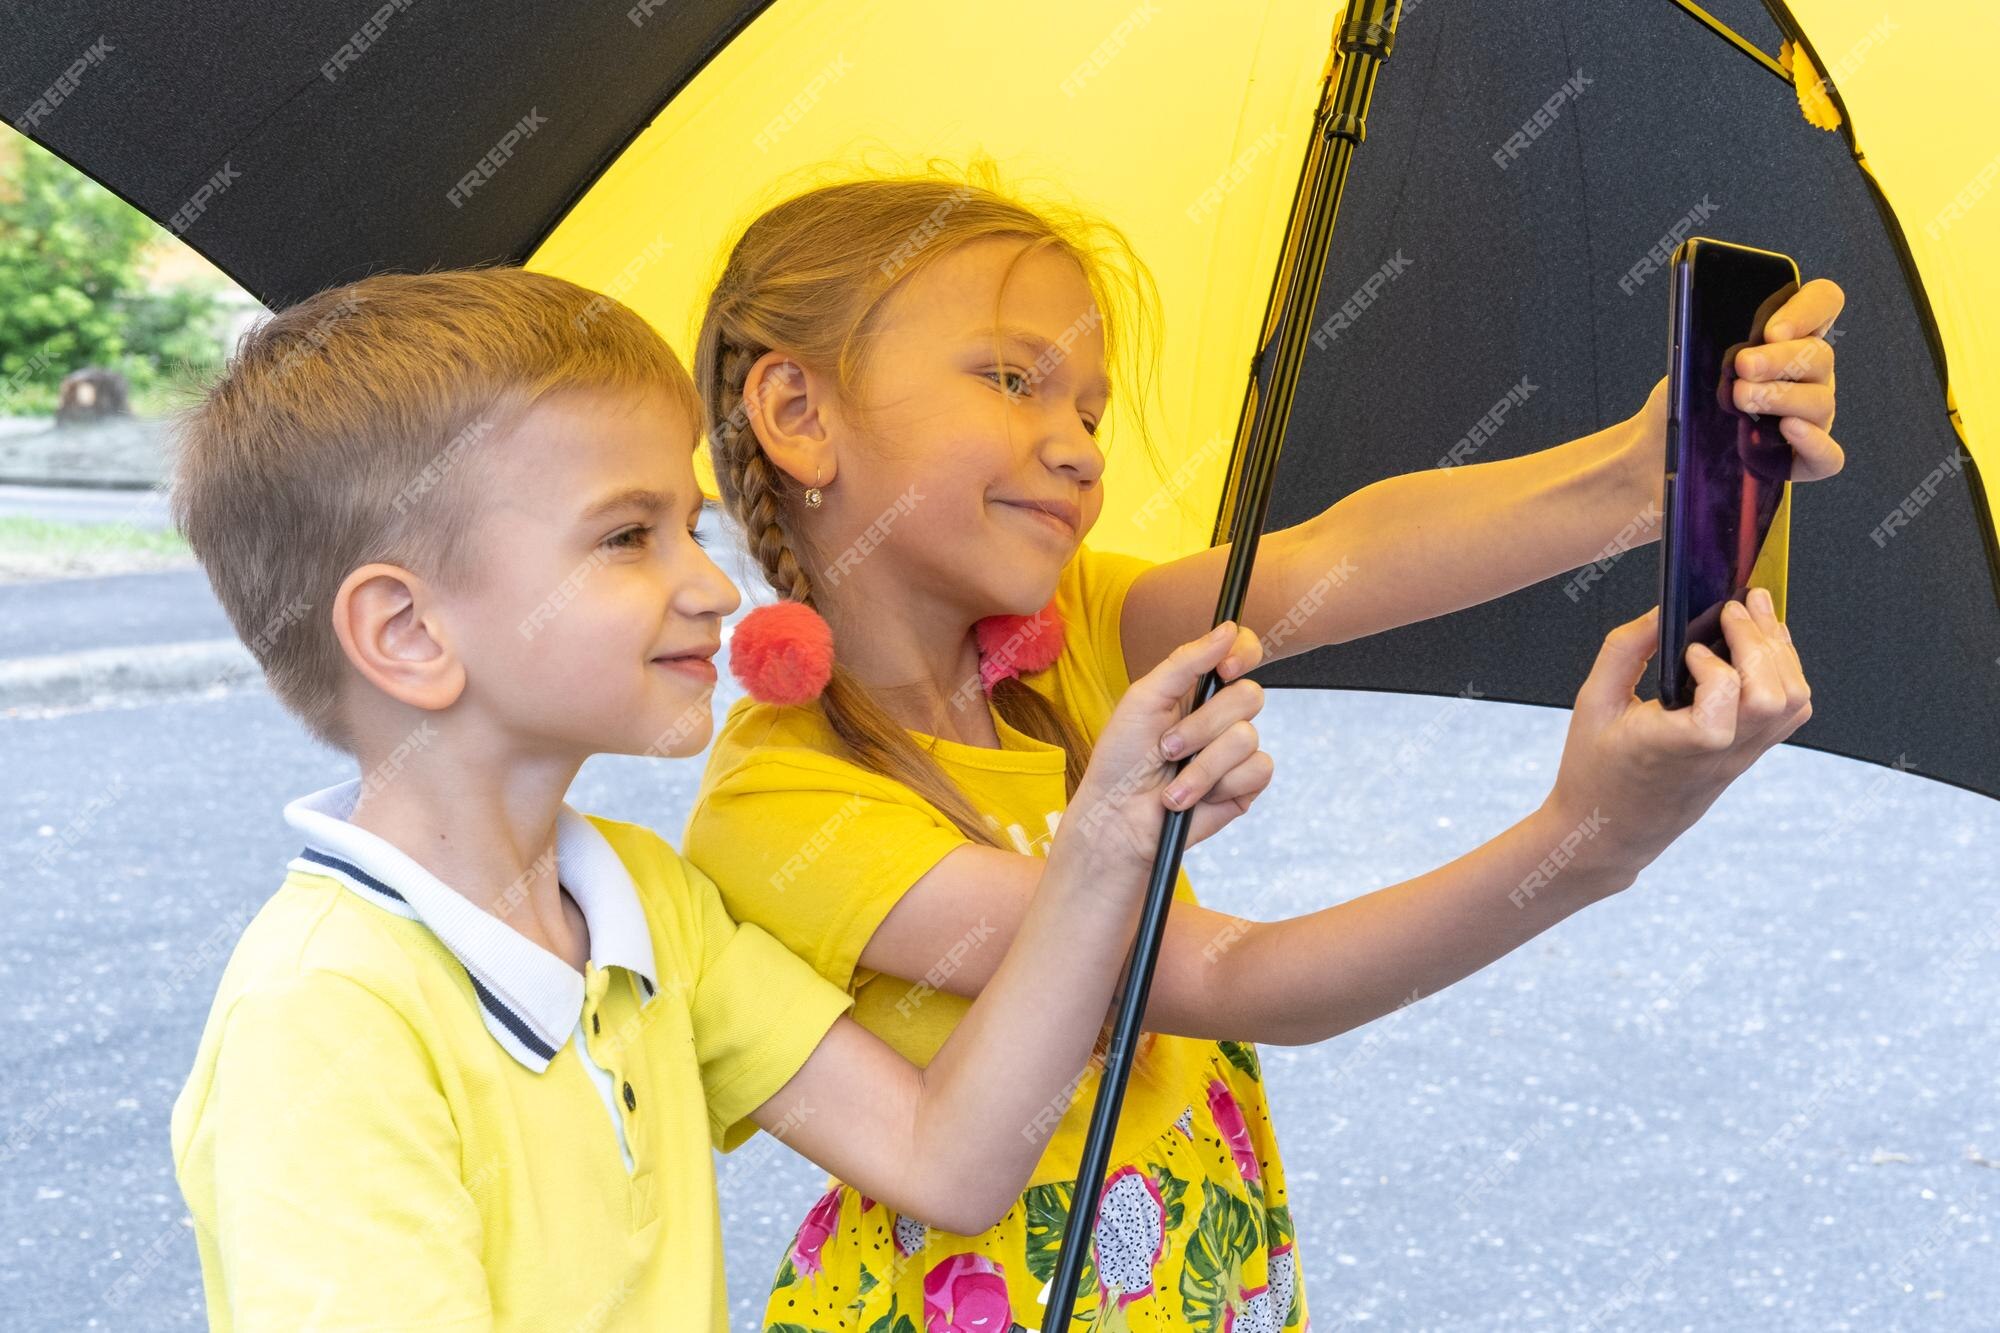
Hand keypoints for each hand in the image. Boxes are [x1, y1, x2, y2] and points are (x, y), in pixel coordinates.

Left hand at [1057, 620, 1272, 871]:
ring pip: (1248, 737)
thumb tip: (1228, 628)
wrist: (1118, 819)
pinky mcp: (1245, 786)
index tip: (1225, 669)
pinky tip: (1194, 799)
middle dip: (1202, 726)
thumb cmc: (1122, 760)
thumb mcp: (1144, 699)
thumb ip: (1186, 661)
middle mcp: (1222, 715)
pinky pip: (1258, 770)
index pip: (1241, 653)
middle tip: (1167, 748)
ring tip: (1171, 784)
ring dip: (1202, 765)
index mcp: (1199, 688)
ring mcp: (1236, 752)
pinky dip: (1219, 785)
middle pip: (1250, 695)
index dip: (1244, 653)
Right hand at [1541, 593, 1811, 887]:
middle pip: (1774, 698)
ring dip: (1780, 654)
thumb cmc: (1595, 769)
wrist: (1610, 831)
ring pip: (1793, 703)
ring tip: (1755, 619)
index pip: (1724, 704)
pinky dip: (1786, 674)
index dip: (1714, 667)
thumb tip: (1665, 609)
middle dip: (1761, 640)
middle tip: (1736, 606)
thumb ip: (1624, 649)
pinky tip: (1758, 651)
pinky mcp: (1749, 756)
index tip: (1688, 650)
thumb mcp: (1591, 703)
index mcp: (1673, 747)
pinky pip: (1790, 714)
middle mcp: (1718, 755)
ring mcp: (1740, 759)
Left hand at [1625, 275, 1845, 494]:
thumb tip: (1731, 342)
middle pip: (1820, 355)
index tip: (1772, 329)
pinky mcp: (1804, 461)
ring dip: (1781, 396)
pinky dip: (1813, 442)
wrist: (1661, 447)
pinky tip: (1788, 429)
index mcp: (1788, 340)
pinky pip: (1828, 457)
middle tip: (1743, 366)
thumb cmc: (1684, 398)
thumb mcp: (1690, 362)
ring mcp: (1812, 418)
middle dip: (1780, 358)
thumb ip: (1710, 342)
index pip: (1824, 303)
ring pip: (1820, 402)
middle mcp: (1808, 376)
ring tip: (1742, 398)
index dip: (1808, 309)